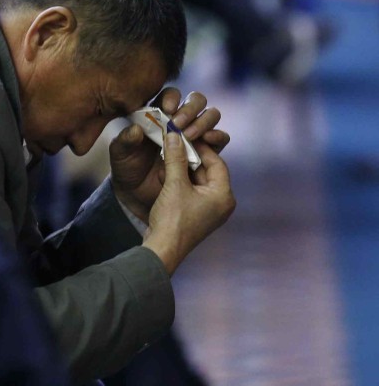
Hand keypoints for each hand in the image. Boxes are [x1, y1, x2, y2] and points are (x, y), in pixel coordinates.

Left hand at [110, 88, 229, 221]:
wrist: (138, 195)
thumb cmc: (127, 168)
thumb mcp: (119, 154)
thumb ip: (125, 140)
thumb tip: (136, 129)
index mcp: (158, 114)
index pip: (171, 95)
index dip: (172, 98)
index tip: (167, 109)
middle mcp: (180, 121)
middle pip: (196, 101)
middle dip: (190, 109)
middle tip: (179, 124)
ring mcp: (195, 135)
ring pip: (211, 116)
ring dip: (204, 122)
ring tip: (191, 136)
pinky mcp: (206, 152)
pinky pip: (219, 140)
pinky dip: (216, 138)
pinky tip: (207, 142)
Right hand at [143, 134, 235, 273]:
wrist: (162, 249)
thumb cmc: (173, 219)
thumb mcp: (174, 184)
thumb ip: (176, 158)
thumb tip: (174, 135)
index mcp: (223, 196)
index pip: (217, 163)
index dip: (201, 148)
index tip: (186, 137)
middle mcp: (220, 203)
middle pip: (207, 171)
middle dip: (189, 159)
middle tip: (174, 145)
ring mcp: (208, 210)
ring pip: (197, 181)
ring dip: (181, 170)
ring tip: (167, 159)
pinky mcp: (196, 215)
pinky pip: (190, 192)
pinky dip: (179, 182)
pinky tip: (164, 176)